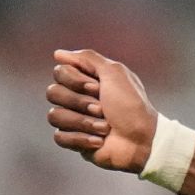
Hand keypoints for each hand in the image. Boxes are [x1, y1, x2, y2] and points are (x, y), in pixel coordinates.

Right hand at [46, 49, 159, 172]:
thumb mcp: (115, 73)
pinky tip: (99, 141)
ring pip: (54, 115)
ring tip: (105, 127)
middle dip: (81, 102)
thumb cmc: (131, 105)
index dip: (77, 81)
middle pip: (53, 93)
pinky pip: (59, 137)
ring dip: (84, 122)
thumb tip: (59, 54)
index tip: (99, 88)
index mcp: (86, 81)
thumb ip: (88, 58)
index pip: (60, 73)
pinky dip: (81, 138)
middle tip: (103, 109)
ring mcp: (74, 120)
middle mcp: (77, 98)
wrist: (142, 139)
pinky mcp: (74, 140)